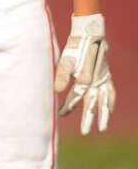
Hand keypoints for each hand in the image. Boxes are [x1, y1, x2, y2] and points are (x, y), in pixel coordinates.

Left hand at [55, 13, 115, 133]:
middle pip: (93, 104)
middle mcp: (96, 81)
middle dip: (89, 119)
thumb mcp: (65, 61)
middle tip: (85, 133)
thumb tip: (57, 91)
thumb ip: (61, 76)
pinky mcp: (107, 76)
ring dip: (104, 115)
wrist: (89, 35)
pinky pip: (111, 93)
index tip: (62, 114)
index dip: (69, 107)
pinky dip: (110, 103)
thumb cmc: (74, 48)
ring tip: (103, 128)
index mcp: (85, 79)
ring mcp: (104, 79)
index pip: (76, 98)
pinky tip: (109, 110)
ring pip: (106, 102)